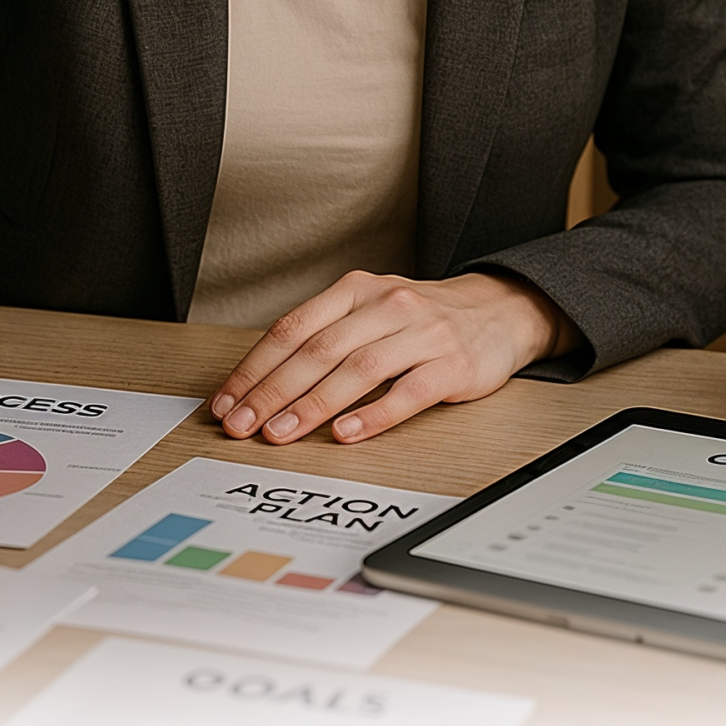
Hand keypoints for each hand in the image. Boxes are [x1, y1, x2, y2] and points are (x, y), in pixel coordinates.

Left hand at [209, 270, 574, 444]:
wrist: (498, 311)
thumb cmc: (421, 318)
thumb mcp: (369, 310)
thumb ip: (323, 336)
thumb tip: (263, 382)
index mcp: (355, 291)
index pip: (292, 329)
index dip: (254, 367)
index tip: (227, 401)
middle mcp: (385, 305)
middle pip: (317, 351)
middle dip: (272, 392)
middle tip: (242, 424)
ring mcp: (420, 333)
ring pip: (356, 370)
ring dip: (312, 406)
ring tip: (281, 433)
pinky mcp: (451, 365)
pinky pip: (406, 392)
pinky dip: (372, 415)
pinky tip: (344, 434)